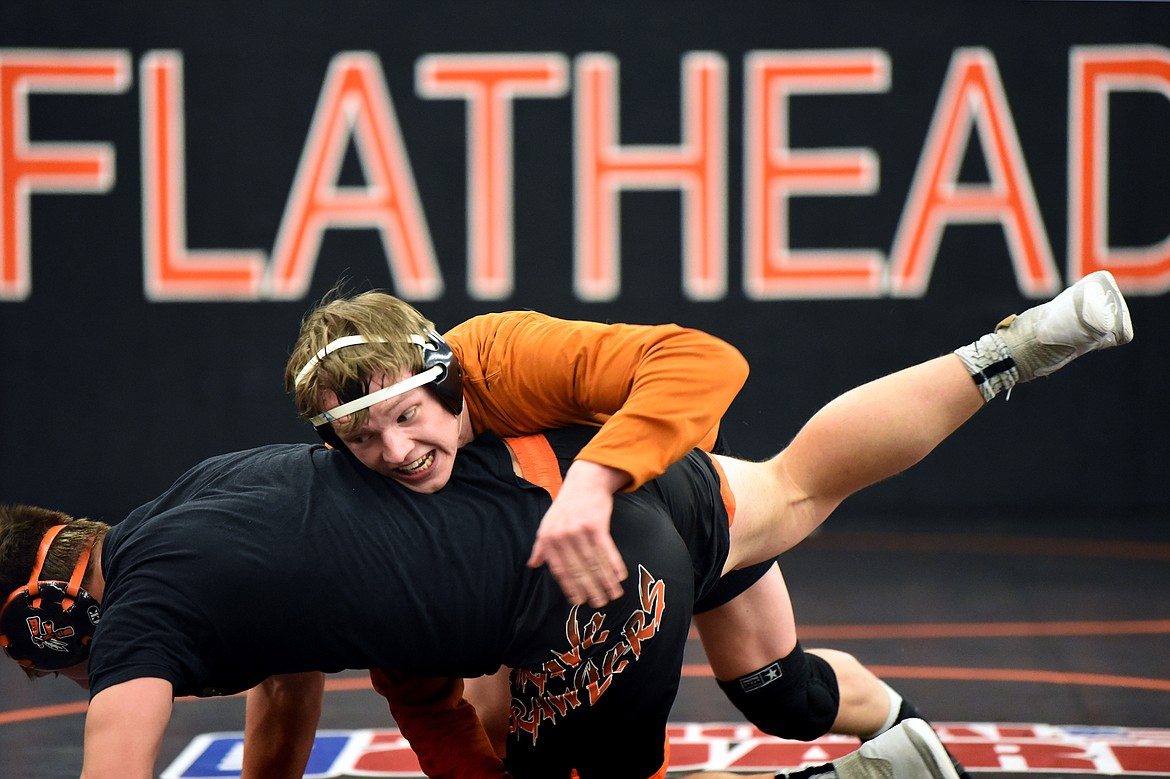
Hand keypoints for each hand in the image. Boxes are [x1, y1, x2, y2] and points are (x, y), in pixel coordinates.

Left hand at [527, 460, 628, 606]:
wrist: (584, 482)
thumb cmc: (565, 507)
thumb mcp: (547, 524)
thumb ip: (540, 546)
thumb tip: (532, 565)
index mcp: (549, 539)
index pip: (560, 570)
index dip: (570, 588)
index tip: (579, 602)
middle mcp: (563, 536)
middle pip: (579, 569)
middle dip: (591, 589)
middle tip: (599, 604)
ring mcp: (579, 530)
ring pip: (594, 562)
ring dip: (605, 581)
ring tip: (613, 595)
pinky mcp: (597, 524)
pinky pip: (607, 550)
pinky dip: (614, 565)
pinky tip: (620, 576)